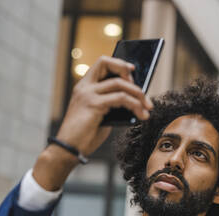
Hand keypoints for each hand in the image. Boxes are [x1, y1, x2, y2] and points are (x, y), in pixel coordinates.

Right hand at [33, 56, 152, 190]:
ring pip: (120, 83)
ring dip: (139, 94)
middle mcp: (84, 86)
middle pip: (106, 62)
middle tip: (142, 91)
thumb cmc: (85, 135)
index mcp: (85, 86)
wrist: (69, 149)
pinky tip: (141, 115)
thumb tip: (134, 98)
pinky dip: (135, 105)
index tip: (134, 71)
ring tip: (148, 107)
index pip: (102, 63)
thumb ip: (112, 103)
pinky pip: (121, 98)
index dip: (119, 64)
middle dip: (127, 71)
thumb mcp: (101, 114)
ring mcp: (88, 94)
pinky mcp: (93, 104)